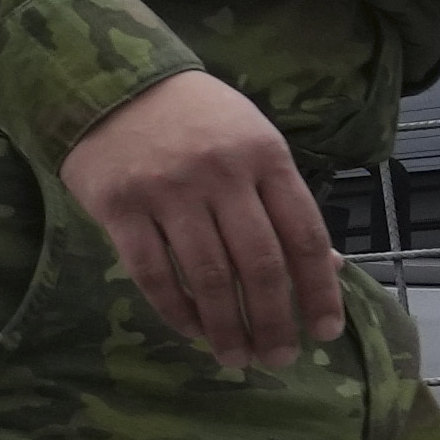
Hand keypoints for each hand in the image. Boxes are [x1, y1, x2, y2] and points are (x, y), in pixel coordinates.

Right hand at [60, 70, 350, 373]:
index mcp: (265, 156)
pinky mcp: (120, 207)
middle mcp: (221, 174)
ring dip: (226, 327)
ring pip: (207, 277)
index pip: (303, 236)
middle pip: (258, 265)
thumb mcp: (252, 143)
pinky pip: (153, 274)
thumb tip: (329, 268)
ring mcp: (168, 191)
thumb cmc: (194, 118)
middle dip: (273, 322)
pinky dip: (175, 309)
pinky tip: (191, 329)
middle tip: (278, 358)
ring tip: (236, 357)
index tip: (324, 332)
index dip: (319, 291)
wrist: (110, 82)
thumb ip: (284, 202)